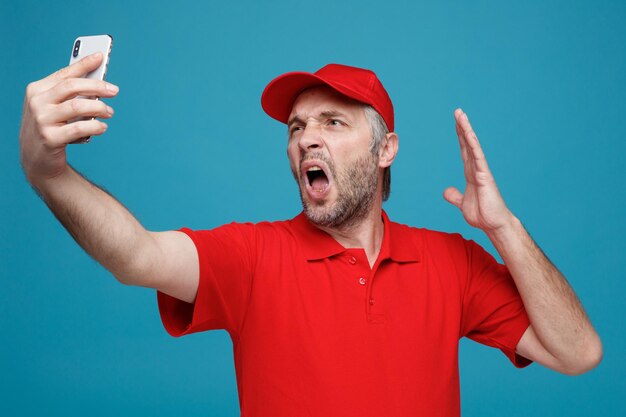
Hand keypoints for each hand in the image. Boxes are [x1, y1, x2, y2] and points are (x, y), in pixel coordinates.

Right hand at [19, 52, 118, 184]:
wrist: (37, 160)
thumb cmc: (52, 128)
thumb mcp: (56, 107)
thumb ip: (72, 94)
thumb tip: (98, 79)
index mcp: (37, 90)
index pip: (65, 73)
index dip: (84, 64)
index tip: (101, 55)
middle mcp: (36, 102)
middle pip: (72, 86)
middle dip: (97, 86)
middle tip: (114, 90)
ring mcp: (41, 120)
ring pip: (77, 107)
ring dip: (99, 108)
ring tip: (110, 112)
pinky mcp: (49, 138)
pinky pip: (78, 129)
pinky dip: (95, 127)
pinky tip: (103, 127)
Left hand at [443, 109, 514, 232]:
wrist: (494, 225)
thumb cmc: (483, 214)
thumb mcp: (462, 203)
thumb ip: (454, 196)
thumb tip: (446, 191)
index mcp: (471, 173)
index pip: (464, 151)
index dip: (459, 137)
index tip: (456, 123)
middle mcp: (476, 169)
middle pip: (467, 144)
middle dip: (462, 127)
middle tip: (457, 111)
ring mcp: (481, 171)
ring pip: (472, 146)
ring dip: (466, 130)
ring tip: (461, 115)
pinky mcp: (485, 176)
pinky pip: (478, 156)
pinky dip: (473, 144)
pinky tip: (468, 133)